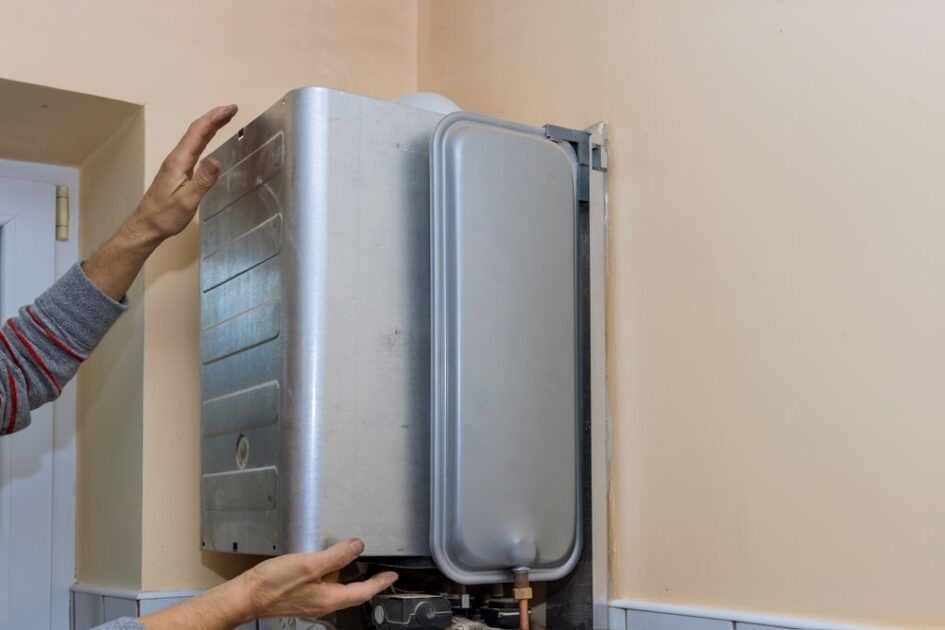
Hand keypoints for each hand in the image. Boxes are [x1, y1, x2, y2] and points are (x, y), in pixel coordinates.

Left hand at [126, 104, 237, 245]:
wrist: (146, 225)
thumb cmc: (165, 216)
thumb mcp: (187, 200)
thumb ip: (202, 180)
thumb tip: (216, 160)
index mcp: (178, 162)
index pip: (198, 133)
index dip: (214, 119)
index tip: (230, 109)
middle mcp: (176, 158)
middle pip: (196, 131)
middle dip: (214, 117)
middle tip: (232, 109)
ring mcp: (176, 163)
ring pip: (194, 138)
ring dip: (210, 125)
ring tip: (224, 118)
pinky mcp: (178, 170)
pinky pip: (193, 147)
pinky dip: (204, 137)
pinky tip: (209, 138)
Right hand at [138, 539, 396, 628]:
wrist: (245, 596)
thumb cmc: (275, 583)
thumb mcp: (309, 565)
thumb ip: (335, 556)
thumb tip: (358, 546)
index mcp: (330, 599)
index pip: (363, 592)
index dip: (380, 583)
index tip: (392, 576)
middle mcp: (323, 604)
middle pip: (351, 592)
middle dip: (365, 580)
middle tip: (378, 567)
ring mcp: (311, 601)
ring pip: (336, 588)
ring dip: (346, 575)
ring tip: (352, 557)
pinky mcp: (299, 596)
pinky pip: (322, 585)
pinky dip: (330, 574)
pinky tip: (325, 561)